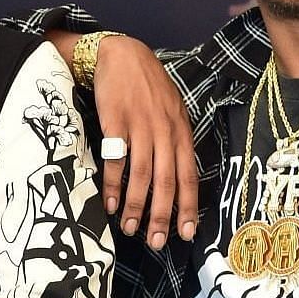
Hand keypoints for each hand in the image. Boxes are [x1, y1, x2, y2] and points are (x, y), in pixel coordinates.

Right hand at [92, 34, 198, 247]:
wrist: (121, 55)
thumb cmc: (147, 87)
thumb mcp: (171, 111)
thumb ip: (176, 141)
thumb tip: (178, 177)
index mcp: (181, 131)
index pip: (188, 174)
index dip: (187, 205)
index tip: (185, 232)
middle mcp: (164, 131)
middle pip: (166, 180)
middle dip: (162, 215)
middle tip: (156, 242)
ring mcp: (140, 126)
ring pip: (142, 174)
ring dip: (136, 205)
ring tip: (131, 228)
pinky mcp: (116, 122)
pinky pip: (116, 160)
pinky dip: (112, 185)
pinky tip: (110, 203)